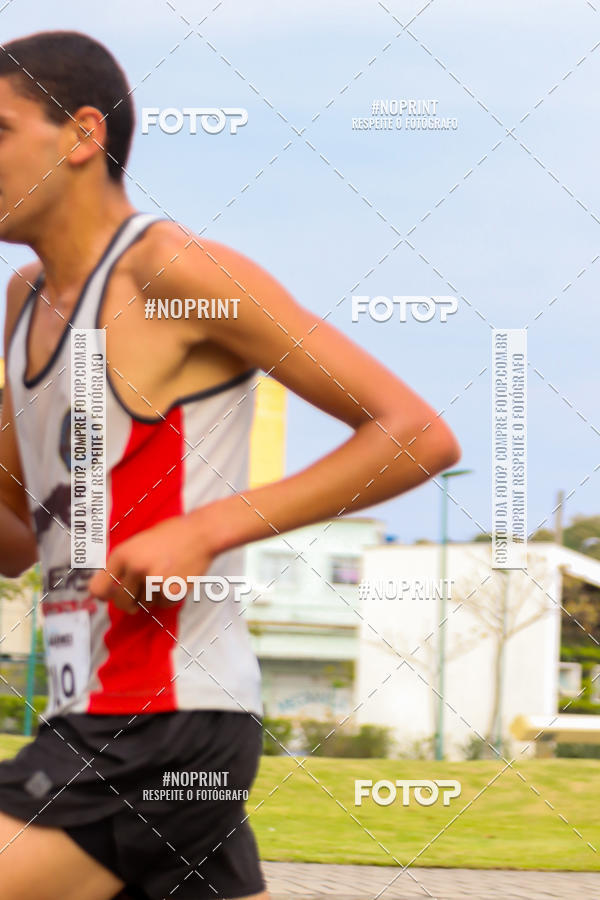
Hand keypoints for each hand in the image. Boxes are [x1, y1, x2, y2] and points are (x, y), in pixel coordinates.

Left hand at [88, 514, 213, 614]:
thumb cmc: (172, 534)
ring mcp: (152, 580)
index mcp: (123, 554)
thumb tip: (110, 588)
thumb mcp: (139, 542)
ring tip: (165, 577)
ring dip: (153, 597)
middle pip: (121, 602)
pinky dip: (169, 597)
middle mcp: (134, 568)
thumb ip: (124, 563)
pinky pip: (163, 604)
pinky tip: (176, 580)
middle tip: (136, 601)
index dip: (104, 595)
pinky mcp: (170, 590)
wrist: (201, 533)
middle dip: (129, 604)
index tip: (111, 597)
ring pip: (145, 604)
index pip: (98, 588)